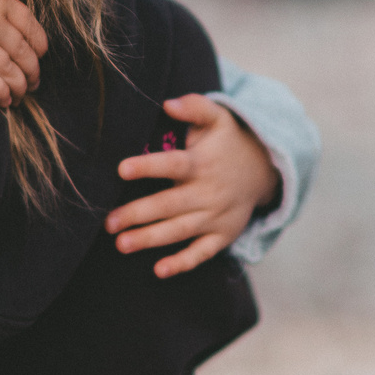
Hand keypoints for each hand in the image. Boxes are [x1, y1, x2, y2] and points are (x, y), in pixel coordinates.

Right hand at [0, 0, 48, 104]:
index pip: (31, 28)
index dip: (39, 47)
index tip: (40, 57)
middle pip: (24, 54)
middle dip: (32, 72)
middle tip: (33, 82)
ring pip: (9, 72)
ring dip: (18, 88)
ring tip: (19, 96)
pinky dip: (0, 94)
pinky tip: (4, 101)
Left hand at [107, 95, 279, 277]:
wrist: (265, 170)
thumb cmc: (229, 142)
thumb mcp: (218, 118)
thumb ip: (195, 107)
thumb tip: (168, 104)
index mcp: (202, 163)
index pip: (172, 165)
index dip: (148, 167)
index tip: (121, 169)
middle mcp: (208, 192)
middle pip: (169, 204)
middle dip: (138, 214)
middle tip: (109, 222)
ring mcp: (216, 217)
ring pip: (180, 231)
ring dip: (151, 239)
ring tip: (122, 244)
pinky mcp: (221, 236)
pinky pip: (202, 253)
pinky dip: (183, 263)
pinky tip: (160, 270)